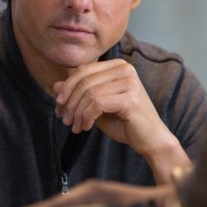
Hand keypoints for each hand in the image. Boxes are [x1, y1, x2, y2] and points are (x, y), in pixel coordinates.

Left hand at [54, 59, 189, 182]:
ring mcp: (129, 82)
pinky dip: (87, 117)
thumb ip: (79, 94)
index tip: (59, 107)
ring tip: (75, 126)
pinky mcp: (130, 98)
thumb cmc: (125, 122)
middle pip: (84, 80)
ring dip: (77, 112)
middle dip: (70, 102)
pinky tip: (86, 127)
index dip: (67, 88)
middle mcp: (125, 69)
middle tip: (64, 119)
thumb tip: (56, 85)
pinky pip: (97, 103)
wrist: (150, 140)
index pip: (83, 70)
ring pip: (89, 93)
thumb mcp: (96, 106)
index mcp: (117, 66)